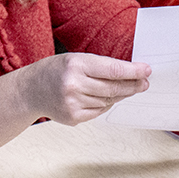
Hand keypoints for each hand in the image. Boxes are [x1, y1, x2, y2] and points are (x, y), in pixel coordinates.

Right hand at [17, 52, 150, 125]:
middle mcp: (74, 84)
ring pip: (108, 100)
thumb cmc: (56, 70)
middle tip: (144, 83)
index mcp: (76, 64)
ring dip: (117, 95)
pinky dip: (104, 104)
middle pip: (113, 87)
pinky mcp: (73, 117)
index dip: (133, 71)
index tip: (146, 70)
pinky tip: (98, 97)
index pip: (112, 70)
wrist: (31, 89)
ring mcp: (73, 103)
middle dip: (133, 85)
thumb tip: (131, 75)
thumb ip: (101, 66)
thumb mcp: (76, 59)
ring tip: (116, 88)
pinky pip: (99, 111)